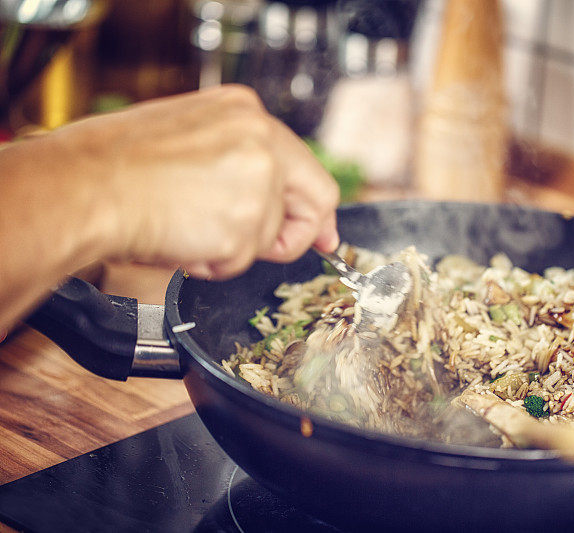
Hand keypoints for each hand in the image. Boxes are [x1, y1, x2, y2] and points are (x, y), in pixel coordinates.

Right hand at [53, 85, 339, 277]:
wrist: (83, 188)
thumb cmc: (116, 166)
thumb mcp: (192, 140)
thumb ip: (241, 161)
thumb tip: (275, 197)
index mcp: (246, 113)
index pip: (307, 167)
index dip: (316, 209)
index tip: (325, 234)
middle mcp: (261, 141)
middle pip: (315, 201)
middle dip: (292, 235)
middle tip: (271, 248)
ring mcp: (258, 182)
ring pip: (269, 237)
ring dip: (232, 247)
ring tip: (186, 228)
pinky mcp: (245, 225)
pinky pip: (242, 262)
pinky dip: (213, 263)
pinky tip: (181, 240)